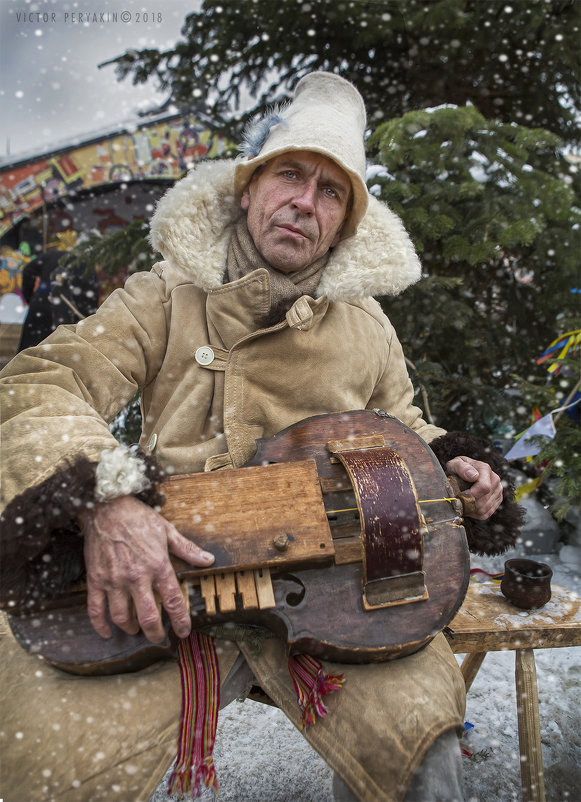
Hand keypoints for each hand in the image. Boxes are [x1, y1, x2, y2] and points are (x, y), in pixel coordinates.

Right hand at [81, 495, 213, 642]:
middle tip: (159, 638)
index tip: (183, 632)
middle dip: (155, 633)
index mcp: (157, 565)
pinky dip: (100, 625)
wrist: (106, 507)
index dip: (180, 621)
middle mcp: (136, 577)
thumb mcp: (167, 530)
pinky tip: (107, 632)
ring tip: (135, 630)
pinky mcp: (96, 580)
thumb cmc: (138, 517)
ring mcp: (114, 580)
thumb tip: (208, 560)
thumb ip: (187, 549)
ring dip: (130, 629)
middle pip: (147, 616)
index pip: (173, 601)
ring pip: (122, 617)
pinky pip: (96, 610)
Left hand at [446, 456, 502, 519]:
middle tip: (457, 503)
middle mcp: (495, 479)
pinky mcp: (497, 500)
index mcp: (485, 469)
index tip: (459, 496)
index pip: (484, 487)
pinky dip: (475, 515)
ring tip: (462, 505)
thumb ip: (462, 467)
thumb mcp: (455, 464)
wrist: (465, 471)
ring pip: (485, 509)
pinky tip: (468, 508)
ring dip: (471, 510)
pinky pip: (487, 514)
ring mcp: (498, 490)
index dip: (471, 495)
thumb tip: (473, 476)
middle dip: (469, 504)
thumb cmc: (459, 468)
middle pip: (485, 500)